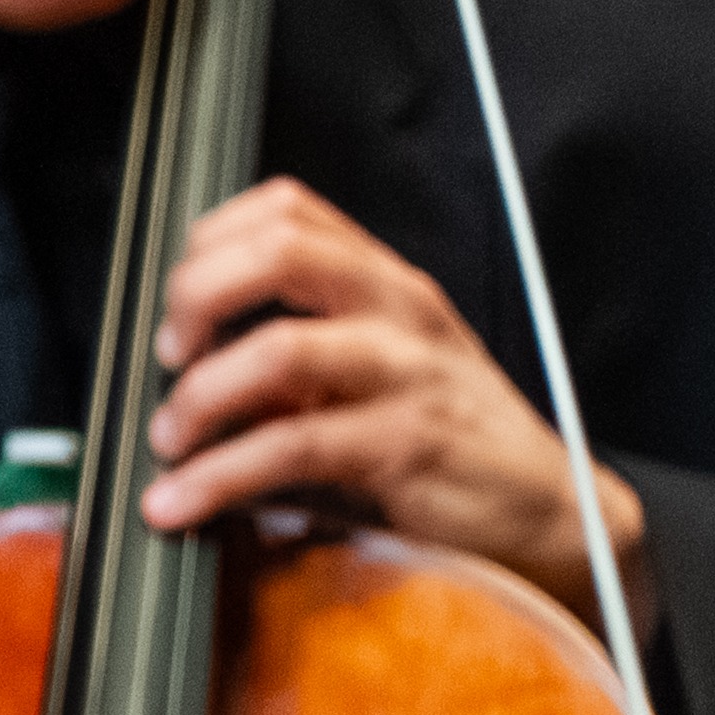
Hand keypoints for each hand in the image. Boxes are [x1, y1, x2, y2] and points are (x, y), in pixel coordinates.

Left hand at [142, 178, 646, 632]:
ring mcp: (408, 370)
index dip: (209, 244)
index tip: (181, 307)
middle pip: (278, 251)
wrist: (545, 506)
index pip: (286, 208)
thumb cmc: (446, 435)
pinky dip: (219, 476)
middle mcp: (398, 307)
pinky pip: (293, 444)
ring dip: (199, 397)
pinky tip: (182, 500)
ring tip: (170, 440)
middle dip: (195, 297)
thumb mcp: (373, 369)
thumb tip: (184, 370)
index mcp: (383, 280)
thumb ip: (293, 352)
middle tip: (169, 357)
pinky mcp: (408, 442)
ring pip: (280, 349)